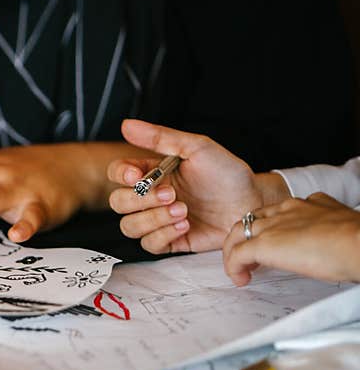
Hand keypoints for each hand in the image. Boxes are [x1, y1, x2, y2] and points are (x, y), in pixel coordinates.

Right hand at [108, 120, 286, 253]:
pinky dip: (163, 235)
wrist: (252, 203)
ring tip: (183, 211)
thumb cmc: (227, 174)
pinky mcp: (169, 241)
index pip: (118, 173)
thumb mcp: (197, 147)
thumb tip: (127, 125)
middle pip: (118, 202)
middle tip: (172, 194)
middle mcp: (151, 197)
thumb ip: (160, 137)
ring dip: (152, 219)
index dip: (121, 175)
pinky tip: (185, 225)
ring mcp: (158, 220)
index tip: (137, 176)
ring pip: (129, 226)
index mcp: (152, 172)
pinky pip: (148, 245)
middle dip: (141, 200)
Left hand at [222, 193, 359, 285]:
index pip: (274, 212)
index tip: (271, 244)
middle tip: (248, 259)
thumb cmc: (358, 241)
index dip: (267, 229)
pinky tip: (241, 279)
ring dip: (235, 252)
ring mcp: (273, 225)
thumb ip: (324, 230)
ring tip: (241, 270)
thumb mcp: (339, 228)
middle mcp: (286, 209)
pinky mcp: (264, 244)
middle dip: (245, 238)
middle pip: (252, 220)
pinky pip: (237, 255)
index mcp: (306, 204)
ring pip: (238, 233)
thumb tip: (324, 244)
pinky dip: (233, 267)